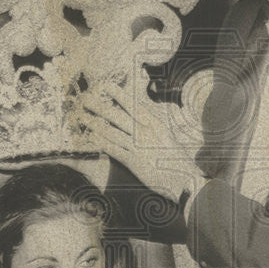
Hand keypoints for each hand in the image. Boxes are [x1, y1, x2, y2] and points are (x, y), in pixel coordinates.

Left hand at [79, 82, 201, 202]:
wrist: (185, 181)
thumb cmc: (177, 162)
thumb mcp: (167, 140)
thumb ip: (153, 131)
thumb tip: (143, 123)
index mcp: (155, 125)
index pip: (134, 107)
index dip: (119, 96)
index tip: (107, 86)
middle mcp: (146, 133)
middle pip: (119, 117)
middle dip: (101, 107)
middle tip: (86, 99)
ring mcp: (139, 147)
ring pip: (113, 132)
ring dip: (96, 124)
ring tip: (84, 118)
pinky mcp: (134, 162)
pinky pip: (115, 150)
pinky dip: (103, 144)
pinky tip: (92, 138)